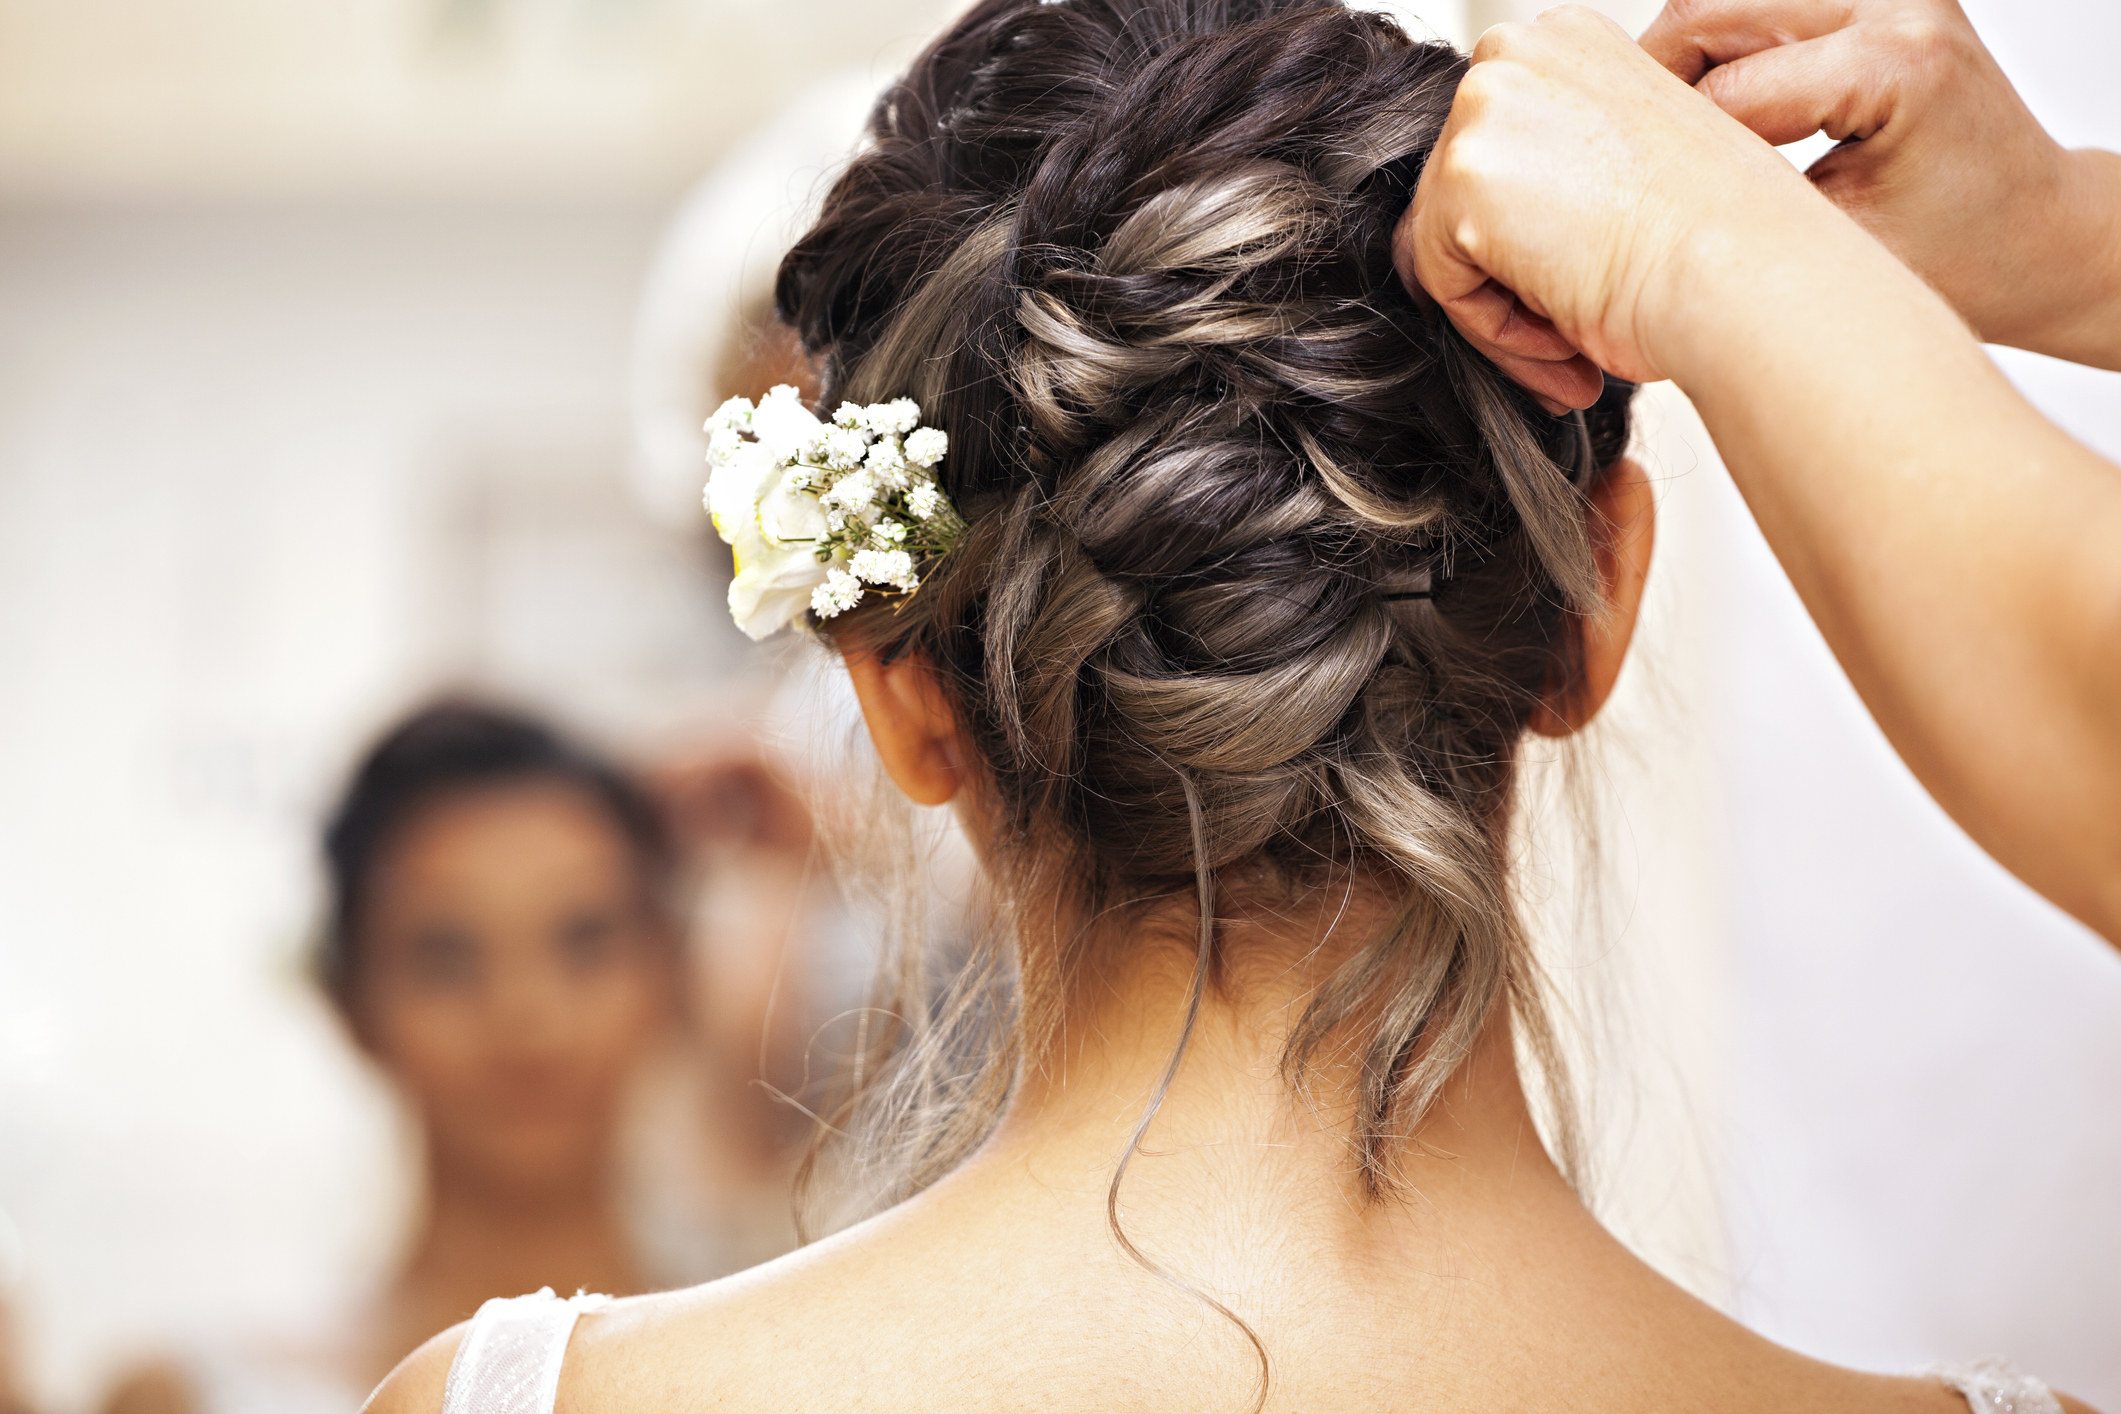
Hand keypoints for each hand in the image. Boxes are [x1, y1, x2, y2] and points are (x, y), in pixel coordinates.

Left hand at [1395, 6, 1827, 406]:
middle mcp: (1515, 53)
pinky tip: (1562, 341)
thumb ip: (1555, 166)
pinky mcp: (1462, 178)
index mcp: (1561, 41)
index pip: (1494, 153)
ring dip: (1503, 310)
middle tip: (1571, 338)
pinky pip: (1438, 282)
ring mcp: (1483, 108)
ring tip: (1572, 348)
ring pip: (1441, 242)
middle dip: (1508, 277)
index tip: (1579, 286)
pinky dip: (1491, 331)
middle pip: (1454, 196)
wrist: (1746, 278)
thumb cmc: (1720, 241)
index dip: (1529, 236)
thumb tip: (1500, 217)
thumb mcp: (1625, 169)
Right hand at [1640, 0, 2120, 367]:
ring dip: (1676, 68)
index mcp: (1895, 62)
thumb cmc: (1964, 257)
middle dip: (1649, 89)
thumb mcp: (1834, 251)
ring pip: (1719, 1)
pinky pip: (1752, 9)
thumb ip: (1739, 212)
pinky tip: (1703, 118)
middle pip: (1706, 11)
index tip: (1619, 212)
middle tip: (1622, 167)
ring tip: (1661, 144)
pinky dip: (1714, 58)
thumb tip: (1634, 203)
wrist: (2036, 233)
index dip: (1659, 157)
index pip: (1722, 95)